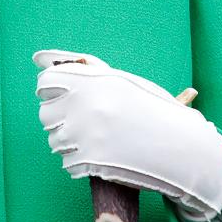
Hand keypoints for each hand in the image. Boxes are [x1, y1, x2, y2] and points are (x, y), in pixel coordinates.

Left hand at [33, 49, 221, 220]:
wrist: (182, 147)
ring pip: (55, 140)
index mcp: (93, 79)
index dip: (50, 90)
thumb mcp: (121, 82)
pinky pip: (67, 163)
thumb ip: (82, 70)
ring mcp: (85, 133)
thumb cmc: (152, 110)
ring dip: (70, 142)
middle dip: (60, 119)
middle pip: (46, 113)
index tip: (59, 97)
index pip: (46, 82)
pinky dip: (79, 163)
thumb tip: (38, 58)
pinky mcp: (89, 161)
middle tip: (84, 123)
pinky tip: (99, 157)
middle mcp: (85, 104)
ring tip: (96, 140)